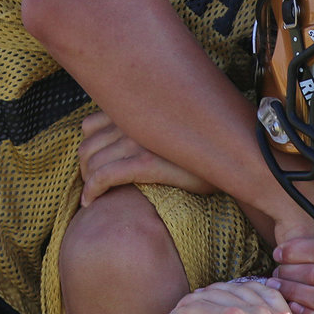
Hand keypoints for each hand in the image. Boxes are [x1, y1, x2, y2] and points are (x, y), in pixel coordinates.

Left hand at [78, 110, 215, 204]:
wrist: (228, 162)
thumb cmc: (195, 152)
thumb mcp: (165, 133)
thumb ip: (141, 129)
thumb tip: (113, 139)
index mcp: (136, 110)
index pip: (89, 126)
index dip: (88, 151)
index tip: (94, 169)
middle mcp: (135, 121)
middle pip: (87, 148)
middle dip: (85, 170)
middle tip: (95, 187)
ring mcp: (141, 140)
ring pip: (93, 163)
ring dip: (88, 183)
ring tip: (95, 197)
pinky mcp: (147, 162)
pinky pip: (105, 176)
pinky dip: (91, 191)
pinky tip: (91, 202)